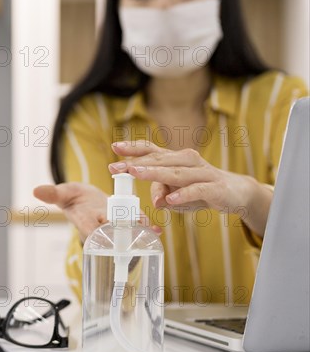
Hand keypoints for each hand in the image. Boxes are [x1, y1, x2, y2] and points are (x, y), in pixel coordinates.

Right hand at [34, 182, 160, 241]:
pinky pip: (137, 228)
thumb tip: (36, 190)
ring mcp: (114, 229)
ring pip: (127, 233)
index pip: (90, 230)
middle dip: (123, 232)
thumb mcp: (63, 194)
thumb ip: (53, 193)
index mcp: (85, 224)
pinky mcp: (125, 224)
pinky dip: (147, 229)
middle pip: (112, 234)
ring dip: (138, 231)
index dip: (98, 230)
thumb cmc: (73, 198)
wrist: (86, 202)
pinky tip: (157, 228)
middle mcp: (101, 230)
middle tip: (135, 227)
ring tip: (149, 228)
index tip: (105, 224)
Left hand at [109, 140, 271, 235]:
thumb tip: (156, 203)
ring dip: (154, 173)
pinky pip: (196, 190)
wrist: (237, 193)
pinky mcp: (214, 188)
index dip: (133, 148)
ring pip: (175, 173)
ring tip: (136, 174)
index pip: (151, 150)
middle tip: (115, 167)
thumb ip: (163, 194)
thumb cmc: (201, 190)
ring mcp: (201, 173)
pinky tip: (170, 199)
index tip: (114, 148)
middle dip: (135, 163)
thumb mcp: (177, 194)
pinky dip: (182, 194)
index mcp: (175, 160)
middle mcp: (187, 161)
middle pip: (158, 160)